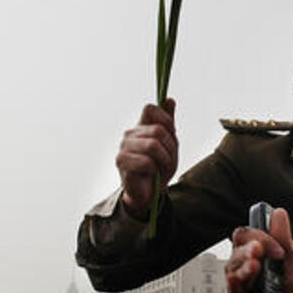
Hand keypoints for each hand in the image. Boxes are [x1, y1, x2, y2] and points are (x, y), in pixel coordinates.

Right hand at [117, 100, 178, 219]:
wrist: (148, 192)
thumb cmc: (158, 167)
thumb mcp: (169, 144)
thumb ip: (168, 123)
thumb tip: (170, 100)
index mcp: (141, 126)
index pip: (150, 108)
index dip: (166, 119)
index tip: (172, 133)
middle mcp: (130, 133)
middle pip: (158, 130)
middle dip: (171, 147)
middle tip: (168, 160)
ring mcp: (124, 146)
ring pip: (153, 145)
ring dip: (164, 159)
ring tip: (161, 167)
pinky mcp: (121, 161)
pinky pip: (147, 161)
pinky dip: (155, 170)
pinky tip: (151, 174)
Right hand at [224, 207, 292, 292]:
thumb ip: (284, 237)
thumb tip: (278, 212)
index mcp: (255, 249)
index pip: (246, 235)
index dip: (260, 237)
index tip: (279, 249)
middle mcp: (244, 264)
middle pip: (236, 251)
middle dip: (249, 250)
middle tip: (259, 251)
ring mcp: (241, 283)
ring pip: (233, 270)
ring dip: (244, 267)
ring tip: (255, 266)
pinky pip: (232, 292)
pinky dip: (235, 285)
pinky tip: (237, 279)